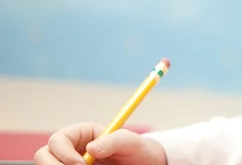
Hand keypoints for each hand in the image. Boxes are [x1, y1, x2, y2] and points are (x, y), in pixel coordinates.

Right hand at [33, 122, 166, 164]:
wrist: (143, 164)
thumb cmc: (137, 150)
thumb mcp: (131, 142)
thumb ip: (115, 140)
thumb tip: (91, 148)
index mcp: (81, 134)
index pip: (58, 140)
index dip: (64, 154)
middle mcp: (70, 150)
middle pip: (43, 156)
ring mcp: (68, 164)